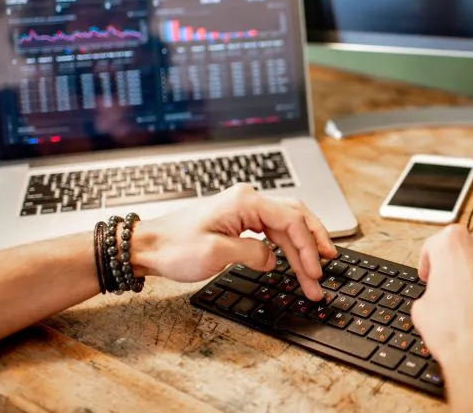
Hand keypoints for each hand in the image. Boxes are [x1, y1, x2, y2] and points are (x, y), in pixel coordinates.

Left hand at [131, 184, 337, 299]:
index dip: (308, 249)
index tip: (315, 272)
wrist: (146, 246)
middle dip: (313, 245)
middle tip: (326, 269)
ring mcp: (244, 208)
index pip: (292, 221)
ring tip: (314, 270)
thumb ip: (253, 254)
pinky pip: (273, 229)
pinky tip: (294, 260)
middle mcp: (248, 199)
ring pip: (287, 224)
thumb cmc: (173, 247)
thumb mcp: (216, 254)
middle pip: (296, 217)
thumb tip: (273, 260)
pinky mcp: (239, 219)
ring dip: (302, 248)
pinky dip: (287, 245)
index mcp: (246, 201)